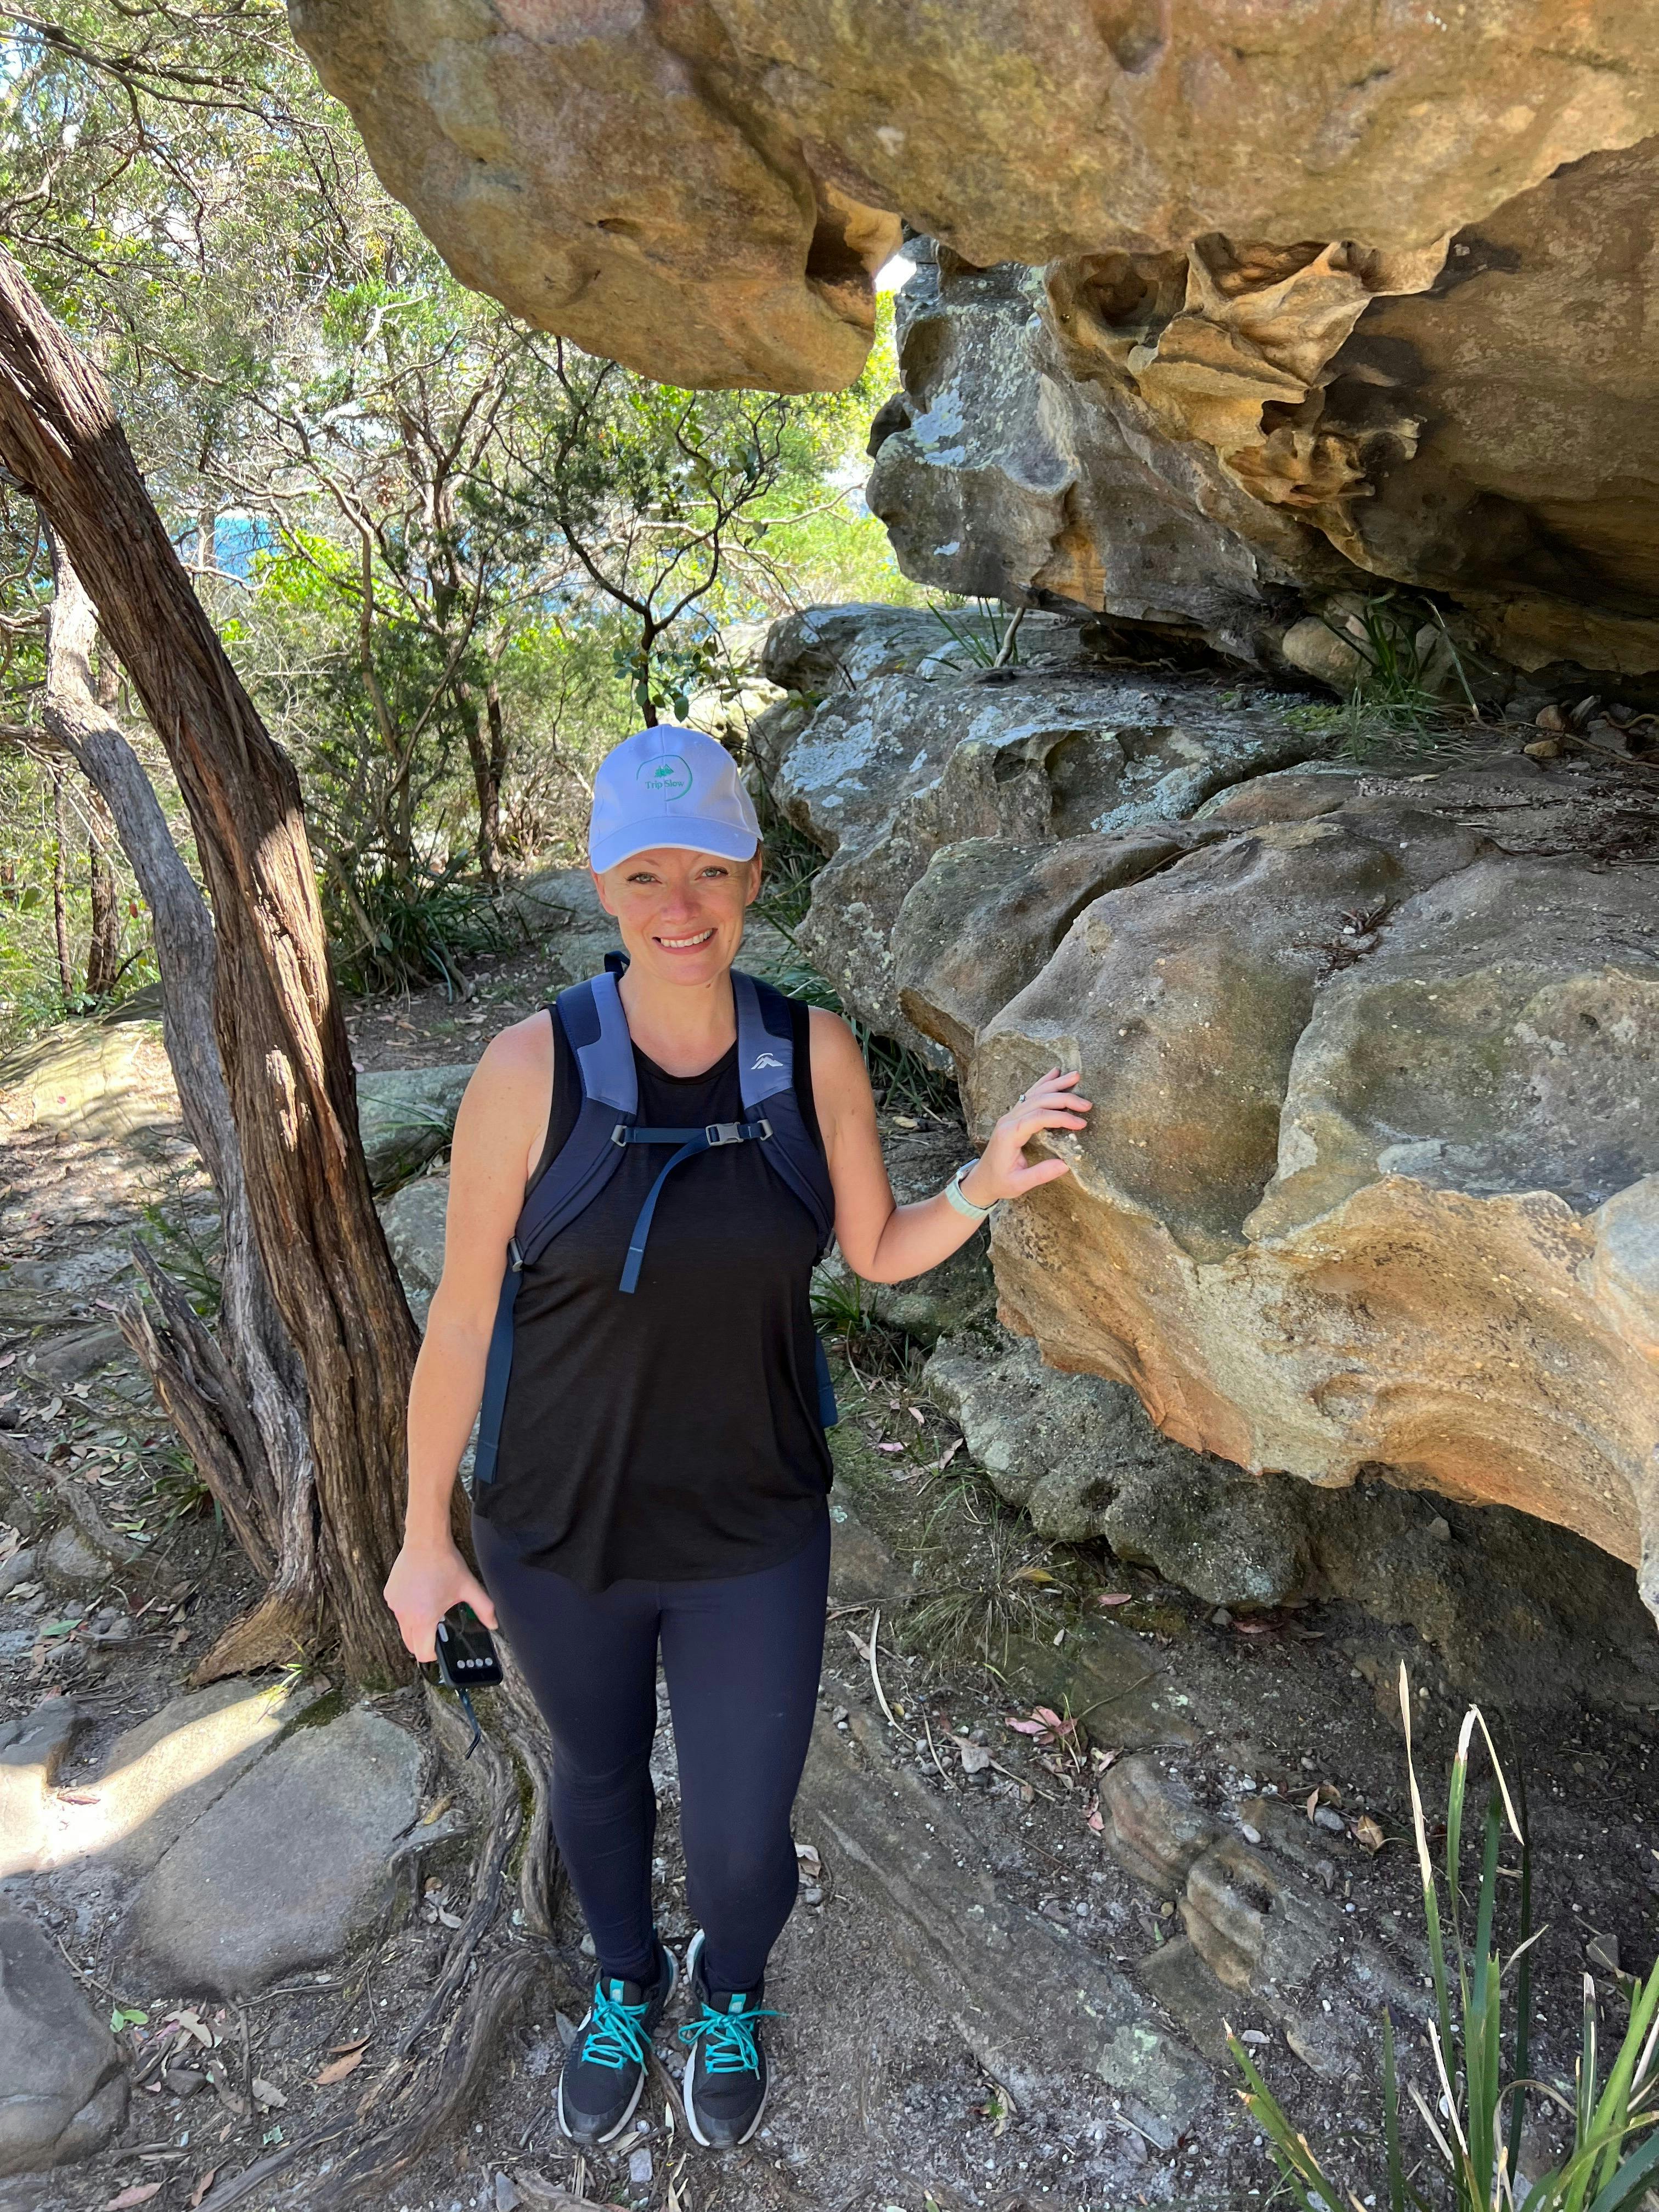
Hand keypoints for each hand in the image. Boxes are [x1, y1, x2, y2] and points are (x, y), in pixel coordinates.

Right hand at [384, 1539, 498, 1664]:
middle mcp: (406, 1615)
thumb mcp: (469, 1588)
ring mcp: (395, 1605)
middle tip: (436, 1630)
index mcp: (424, 1618)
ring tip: (430, 1606)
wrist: (425, 1541)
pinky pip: (398, 1611)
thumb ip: (484, 1609)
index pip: (422, 1653)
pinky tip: (419, 1595)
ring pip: (403, 1627)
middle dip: (423, 1643)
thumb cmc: (446, 1564)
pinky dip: (407, 1609)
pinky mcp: (389, 1595)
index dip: (432, 1655)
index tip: (439, 1647)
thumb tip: (493, 1624)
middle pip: (411, 1644)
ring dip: (415, 1625)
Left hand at [962, 1067, 1091, 1206]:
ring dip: (1056, 1084)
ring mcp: (1010, 1115)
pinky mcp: (1013, 1115)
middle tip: (1086, 1104)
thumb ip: (1040, 1174)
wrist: (981, 1179)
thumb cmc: (999, 1182)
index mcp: (1009, 1134)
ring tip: (1076, 1076)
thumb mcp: (1019, 1184)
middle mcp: (1008, 1120)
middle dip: (1064, 1099)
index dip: (1061, 1118)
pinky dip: (1043, 1083)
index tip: (1081, 1124)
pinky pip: (1029, 1095)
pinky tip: (1055, 1073)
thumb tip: (1066, 1165)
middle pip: (1038, 1101)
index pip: (1038, 1117)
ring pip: (1034, 1093)